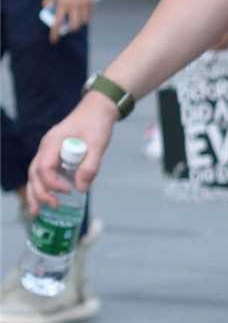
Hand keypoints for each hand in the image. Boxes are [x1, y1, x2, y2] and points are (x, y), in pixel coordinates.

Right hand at [29, 95, 114, 212]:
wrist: (96, 110)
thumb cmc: (96, 124)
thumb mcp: (98, 145)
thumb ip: (90, 167)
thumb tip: (81, 189)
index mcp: (53, 142)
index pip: (44, 167)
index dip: (52, 183)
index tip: (68, 191)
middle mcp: (45, 147)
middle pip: (34, 173)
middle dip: (40, 193)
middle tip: (53, 207)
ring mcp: (47, 151)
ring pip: (34, 174)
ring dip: (35, 193)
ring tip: (36, 212)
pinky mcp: (53, 155)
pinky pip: (42, 173)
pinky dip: (41, 187)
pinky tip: (44, 200)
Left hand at [40, 0, 95, 41]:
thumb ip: (48, 0)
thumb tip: (46, 9)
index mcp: (62, 3)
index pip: (57, 22)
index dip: (55, 33)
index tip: (53, 40)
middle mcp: (74, 5)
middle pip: (73, 25)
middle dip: (69, 30)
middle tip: (67, 29)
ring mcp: (83, 3)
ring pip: (83, 22)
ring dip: (78, 24)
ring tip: (75, 22)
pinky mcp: (91, 1)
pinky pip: (89, 15)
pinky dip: (86, 18)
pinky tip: (83, 17)